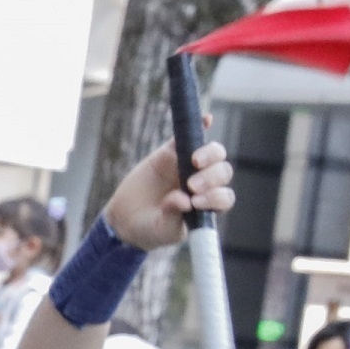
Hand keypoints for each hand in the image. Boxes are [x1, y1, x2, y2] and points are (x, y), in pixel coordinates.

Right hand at [98, 138, 233, 251]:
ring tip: (194, 161)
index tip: (196, 202)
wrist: (125, 219)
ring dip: (210, 154)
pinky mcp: (170, 153)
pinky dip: (200, 126)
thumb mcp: (162, 229)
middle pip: (222, 172)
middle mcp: (203, 185)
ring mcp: (188, 167)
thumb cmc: (150, 229)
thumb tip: (184, 199)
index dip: (215, 197)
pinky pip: (188, 136)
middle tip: (191, 185)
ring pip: (213, 154)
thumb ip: (174, 215)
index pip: (224, 197)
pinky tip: (206, 119)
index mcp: (207, 206)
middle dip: (211, 177)